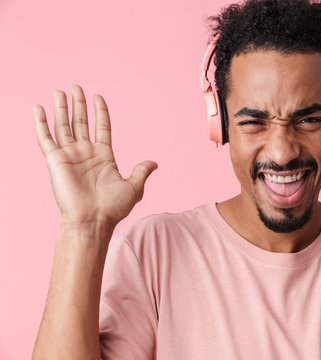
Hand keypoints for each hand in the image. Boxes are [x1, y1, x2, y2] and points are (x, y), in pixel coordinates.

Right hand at [34, 84, 157, 227]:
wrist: (93, 220)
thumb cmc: (113, 208)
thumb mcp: (134, 187)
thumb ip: (141, 171)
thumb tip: (154, 163)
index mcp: (104, 156)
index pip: (102, 127)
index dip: (100, 112)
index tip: (98, 97)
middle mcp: (85, 153)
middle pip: (81, 122)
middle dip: (79, 105)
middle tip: (76, 87)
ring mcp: (69, 155)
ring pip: (63, 126)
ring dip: (61, 108)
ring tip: (60, 91)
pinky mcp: (55, 160)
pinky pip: (45, 138)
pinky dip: (41, 122)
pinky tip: (38, 108)